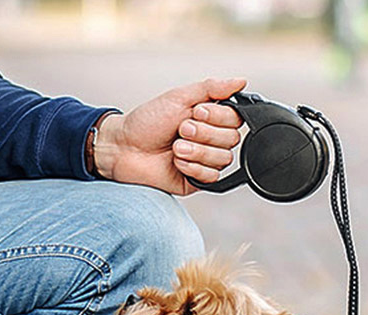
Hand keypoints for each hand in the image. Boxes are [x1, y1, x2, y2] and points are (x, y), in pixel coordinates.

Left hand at [93, 77, 246, 194]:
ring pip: (223, 159)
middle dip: (204, 133)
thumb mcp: (179, 97)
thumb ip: (211, 88)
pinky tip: (177, 162)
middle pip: (232, 139)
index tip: (195, 112)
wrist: (125, 148)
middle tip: (181, 130)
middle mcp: (212, 139)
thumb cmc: (148, 122)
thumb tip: (241, 81)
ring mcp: (205, 161)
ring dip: (197, 151)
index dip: (218, 116)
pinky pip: (212, 177)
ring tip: (175, 147)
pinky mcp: (197, 180)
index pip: (236, 118)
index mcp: (211, 118)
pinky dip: (194, 168)